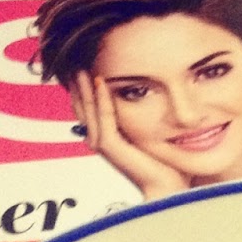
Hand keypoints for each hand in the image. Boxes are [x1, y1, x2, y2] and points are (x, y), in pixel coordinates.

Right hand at [72, 71, 190, 200]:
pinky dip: (101, 98)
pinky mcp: (111, 146)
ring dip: (84, 86)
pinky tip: (101, 80)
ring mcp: (102, 143)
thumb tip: (140, 89)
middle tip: (74, 57)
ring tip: (81, 64)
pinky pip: (103, 117)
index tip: (82, 61)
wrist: (167, 184)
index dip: (82, 85)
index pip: (86, 106)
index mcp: (104, 136)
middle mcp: (98, 139)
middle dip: (77, 82)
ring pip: (88, 109)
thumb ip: (135, 114)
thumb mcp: (143, 130)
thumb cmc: (160, 159)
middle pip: (80, 105)